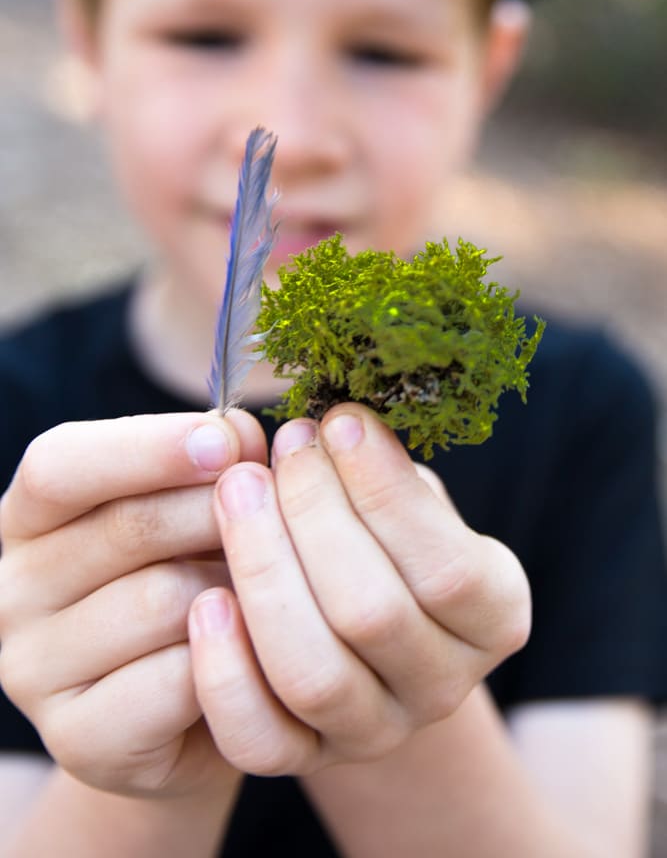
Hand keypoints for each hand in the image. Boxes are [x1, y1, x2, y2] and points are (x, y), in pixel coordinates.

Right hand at [0, 410, 265, 798]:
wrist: (193, 710)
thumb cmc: (193, 580)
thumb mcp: (192, 511)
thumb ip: (209, 466)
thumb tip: (241, 434)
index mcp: (30, 516)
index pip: (61, 464)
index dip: (150, 447)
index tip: (230, 439)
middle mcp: (13, 589)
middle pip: (126, 528)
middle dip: (219, 513)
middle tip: (279, 512)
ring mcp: (33, 670)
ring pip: (161, 602)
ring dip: (235, 588)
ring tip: (263, 583)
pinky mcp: (76, 738)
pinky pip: (178, 680)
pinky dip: (231, 658)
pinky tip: (248, 649)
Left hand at [189, 403, 530, 775]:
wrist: (360, 615)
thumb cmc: (384, 531)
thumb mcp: (407, 496)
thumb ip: (385, 470)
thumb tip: (334, 427)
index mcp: (494, 614)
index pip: (446, 569)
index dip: (384, 491)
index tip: (337, 421)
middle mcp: (444, 685)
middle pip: (371, 615)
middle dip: (313, 514)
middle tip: (280, 448)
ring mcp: (375, 730)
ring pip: (313, 674)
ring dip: (263, 569)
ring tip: (236, 491)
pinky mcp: (304, 758)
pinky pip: (258, 737)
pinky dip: (224, 671)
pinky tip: (204, 599)